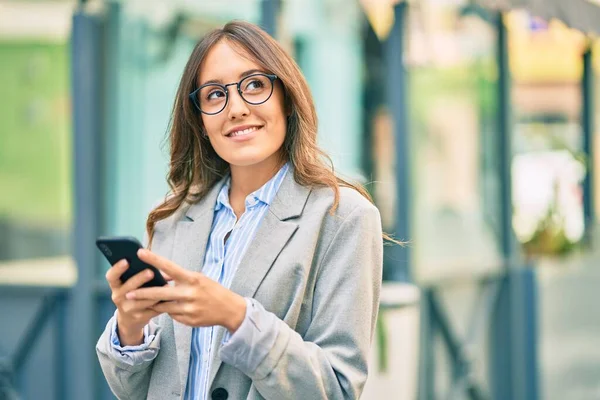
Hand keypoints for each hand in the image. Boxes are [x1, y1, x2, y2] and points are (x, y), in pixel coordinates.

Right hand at [105, 260, 162, 344]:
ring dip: (156, 292)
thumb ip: (142, 273)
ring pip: (143, 300)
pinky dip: (162, 303)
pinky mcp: (139, 317)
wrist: (129, 321)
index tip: (126, 261)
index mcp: (116, 286)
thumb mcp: (131, 286)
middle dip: (139, 279)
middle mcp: (118, 297)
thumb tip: (161, 262)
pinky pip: (153, 309)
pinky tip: (170, 297)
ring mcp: (128, 309)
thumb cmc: (133, 295)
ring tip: (167, 285)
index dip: (117, 268)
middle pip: (128, 287)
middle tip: (150, 272)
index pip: (111, 276)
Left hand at [125, 249, 246, 332]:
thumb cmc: (212, 290)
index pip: (169, 267)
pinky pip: (172, 315)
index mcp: (192, 278)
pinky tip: (168, 309)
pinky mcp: (188, 320)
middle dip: (142, 294)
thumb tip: (162, 274)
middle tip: (128, 294)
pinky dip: (168, 311)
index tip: (140, 253)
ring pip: (163, 307)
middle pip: (160, 293)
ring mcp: (189, 308)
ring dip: (152, 304)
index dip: (154, 260)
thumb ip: (180, 277)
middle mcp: (190, 293)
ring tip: (140, 302)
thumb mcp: (198, 279)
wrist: (229, 309)